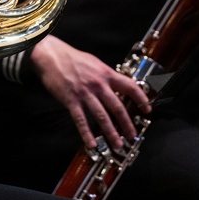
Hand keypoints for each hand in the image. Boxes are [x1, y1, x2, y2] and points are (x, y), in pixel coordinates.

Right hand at [30, 35, 150, 151]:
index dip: (141, 98)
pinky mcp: (71, 100)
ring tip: (117, 144)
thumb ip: (106, 75)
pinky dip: (87, 133)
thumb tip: (118, 85)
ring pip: (102, 116)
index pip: (130, 86)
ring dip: (111, 132)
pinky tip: (92, 144)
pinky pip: (81, 120)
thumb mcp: (95, 63)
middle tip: (132, 135)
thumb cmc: (72, 58)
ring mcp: (85, 93)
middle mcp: (98, 84)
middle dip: (127, 123)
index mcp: (106, 74)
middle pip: (117, 106)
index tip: (147, 109)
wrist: (51, 55)